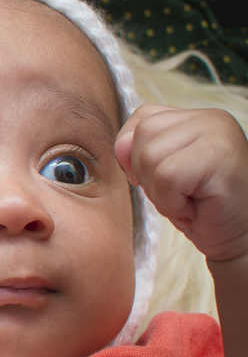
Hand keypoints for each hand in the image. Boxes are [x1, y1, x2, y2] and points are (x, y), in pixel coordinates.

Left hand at [115, 105, 247, 262]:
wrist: (239, 239)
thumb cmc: (201, 209)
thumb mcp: (160, 177)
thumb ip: (138, 154)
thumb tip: (120, 147)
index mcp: (195, 118)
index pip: (141, 119)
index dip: (134, 155)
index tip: (160, 180)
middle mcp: (209, 118)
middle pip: (141, 134)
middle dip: (147, 175)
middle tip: (179, 194)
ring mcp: (218, 133)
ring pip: (149, 156)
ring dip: (160, 192)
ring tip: (188, 200)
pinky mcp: (219, 155)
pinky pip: (166, 176)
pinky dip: (171, 202)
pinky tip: (195, 208)